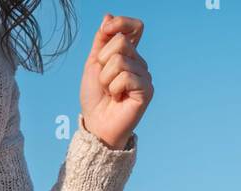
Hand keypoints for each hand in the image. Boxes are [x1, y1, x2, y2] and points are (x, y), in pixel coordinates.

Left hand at [80, 15, 152, 150]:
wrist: (97, 123)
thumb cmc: (95, 97)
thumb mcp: (94, 63)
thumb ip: (101, 40)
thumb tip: (109, 16)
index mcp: (129, 55)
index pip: (135, 27)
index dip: (121, 23)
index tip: (105, 30)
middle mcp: (140, 63)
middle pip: (121, 41)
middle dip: (104, 59)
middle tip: (104, 79)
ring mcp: (145, 77)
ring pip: (120, 60)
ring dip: (106, 77)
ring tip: (110, 91)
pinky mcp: (147, 91)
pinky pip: (126, 76)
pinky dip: (114, 87)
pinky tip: (117, 98)